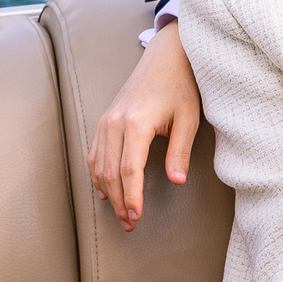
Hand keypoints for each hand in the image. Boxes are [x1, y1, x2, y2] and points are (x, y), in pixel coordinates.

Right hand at [88, 23, 201, 229]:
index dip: (132, 197)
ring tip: (121, 214)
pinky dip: (97, 175)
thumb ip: (180, 150)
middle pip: (109, 173)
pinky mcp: (104, 120)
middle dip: (119, 202)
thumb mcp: (189, 118)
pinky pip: (94, 154)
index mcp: (136, 123)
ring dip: (108, 193)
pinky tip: (106, 191)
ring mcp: (106, 121)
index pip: (129, 170)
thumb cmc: (181, 86)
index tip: (137, 217)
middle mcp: (114, 122)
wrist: (166, 57)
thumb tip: (176, 181)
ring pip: (98, 166)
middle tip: (130, 224)